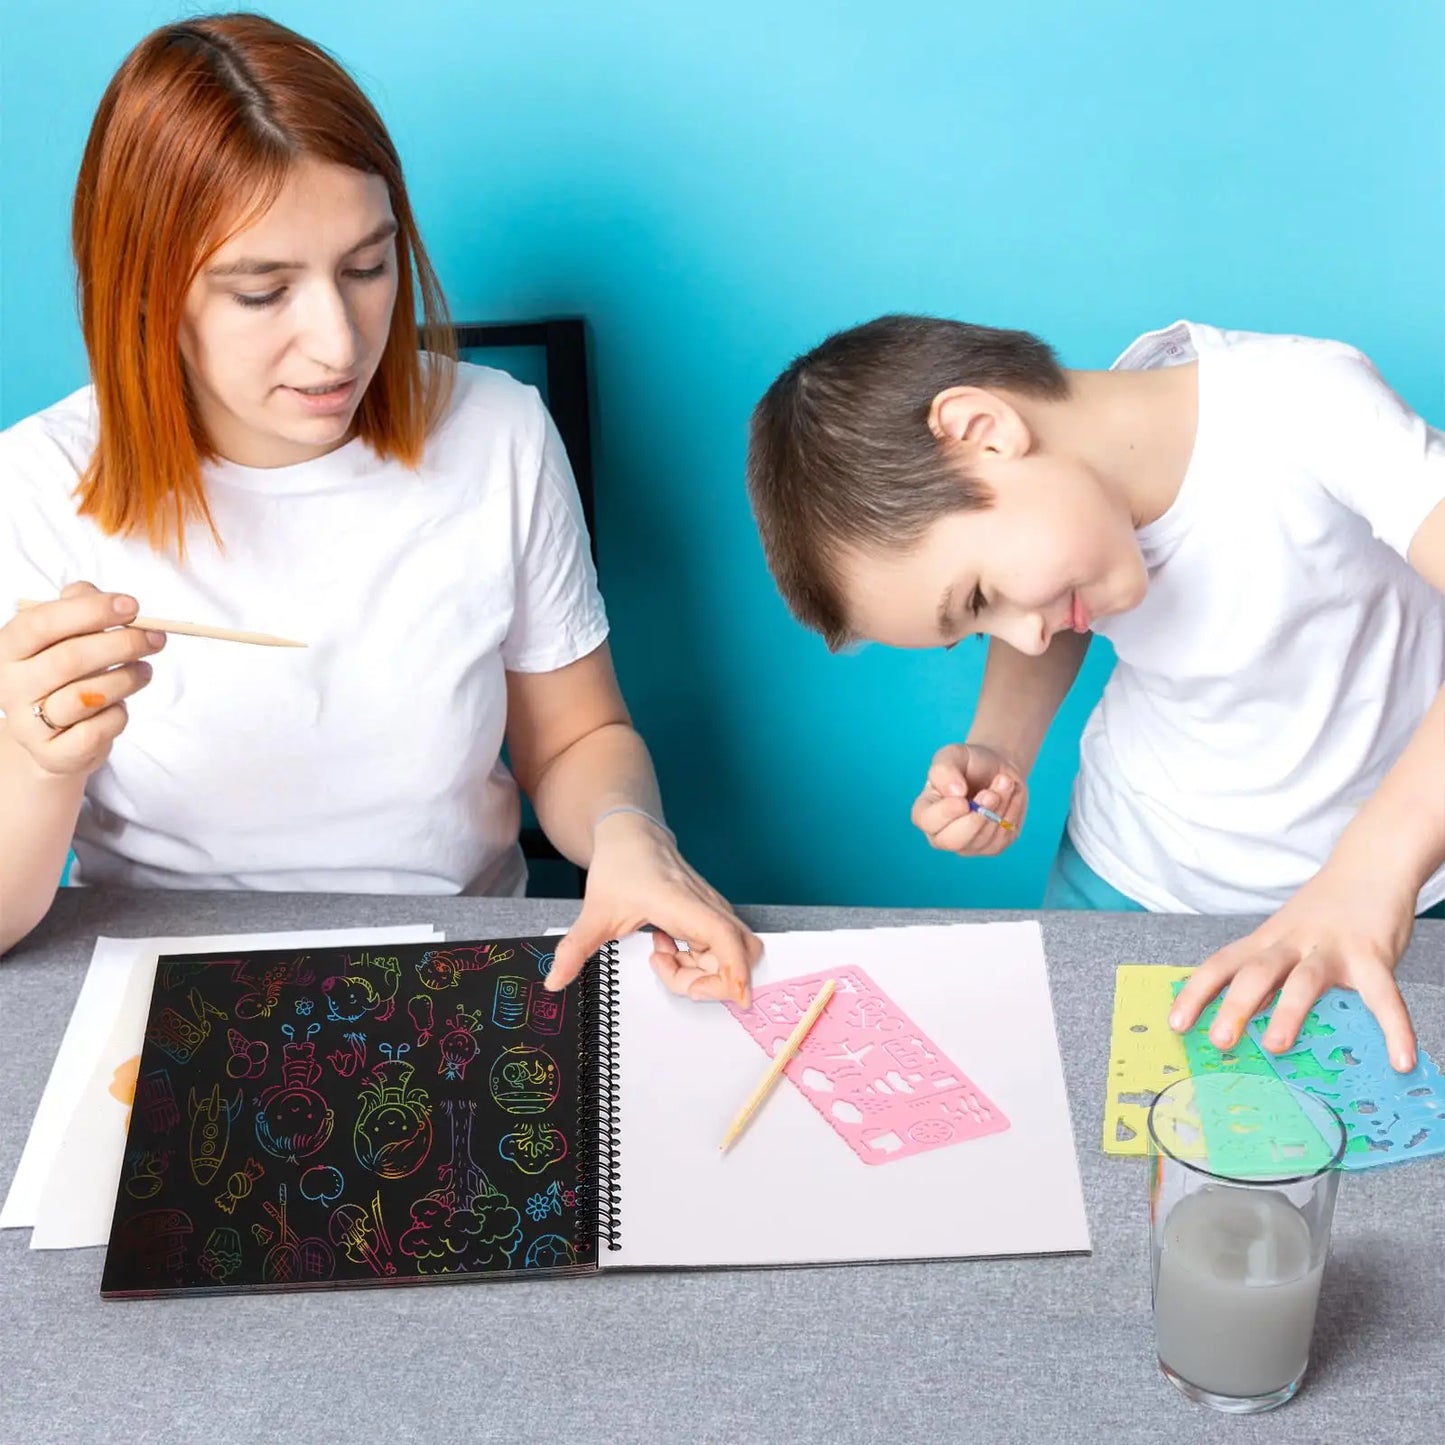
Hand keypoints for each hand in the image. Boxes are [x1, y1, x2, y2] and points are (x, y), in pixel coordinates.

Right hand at [0, 583, 163, 777]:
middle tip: (157, 638)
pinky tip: (121, 706)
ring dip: (127, 679)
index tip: (134, 606)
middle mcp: (10, 685)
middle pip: (70, 658)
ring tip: (145, 670)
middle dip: (122, 644)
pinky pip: (97, 731)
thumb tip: (105, 597)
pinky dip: (119, 715)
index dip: (90, 611)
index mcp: (9, 648)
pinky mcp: (52, 754)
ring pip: (88, 696)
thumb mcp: (65, 636)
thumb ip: (79, 606)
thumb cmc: (65, 675)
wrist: (52, 736)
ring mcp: (28, 723)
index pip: (41, 623)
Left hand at [546, 812, 761, 1003]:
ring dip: (702, 971)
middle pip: (738, 953)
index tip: (738, 997)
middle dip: (714, 981)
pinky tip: (666, 947)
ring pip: (730, 953)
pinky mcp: (709, 914)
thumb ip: (576, 949)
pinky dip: (697, 960)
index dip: (737, 969)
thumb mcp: (595, 912)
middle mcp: (706, 905)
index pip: (724, 937)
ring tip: (660, 958)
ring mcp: (711, 909)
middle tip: (675, 979)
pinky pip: (718, 948)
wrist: (632, 834)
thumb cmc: (621, 865)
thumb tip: (554, 981)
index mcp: (681, 903)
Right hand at [910, 742, 1027, 856]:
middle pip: (954, 841)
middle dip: (976, 816)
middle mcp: (942, 835)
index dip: (946, 812)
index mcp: (925, 812)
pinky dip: (1011, 811)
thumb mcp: (952, 755)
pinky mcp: (993, 847)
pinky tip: (1009, 794)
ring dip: (999, 807)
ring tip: (1004, 781)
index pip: (927, 821)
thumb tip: (954, 792)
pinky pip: (1003, 836)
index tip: (963, 798)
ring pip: (983, 838)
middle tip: (991, 793)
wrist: (996, 769)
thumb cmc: (969, 763)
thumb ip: (944, 770)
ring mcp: (968, 845)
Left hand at [1169, 863, 1419, 1071]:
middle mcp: (1292, 943)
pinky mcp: (1373, 954)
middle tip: (1219, 1040)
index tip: (1176, 1024)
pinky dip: (1393, 1028)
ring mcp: (1332, 948)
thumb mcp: (1284, 934)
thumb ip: (1267, 970)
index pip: (1221, 965)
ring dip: (1288, 1012)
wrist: (1370, 864)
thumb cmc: (1323, 911)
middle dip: (1234, 1006)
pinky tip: (1400, 1059)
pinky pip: (1383, 996)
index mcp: (1266, 941)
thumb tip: (1243, 1018)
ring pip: (1304, 980)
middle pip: (1256, 972)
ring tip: (1275, 1045)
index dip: (1196, 993)